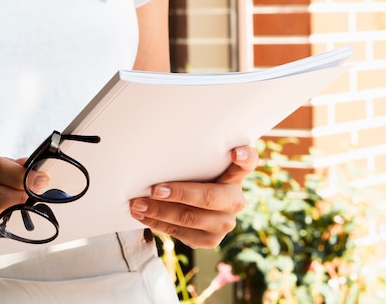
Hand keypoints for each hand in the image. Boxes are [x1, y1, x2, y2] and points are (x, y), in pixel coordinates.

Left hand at [129, 145, 258, 248]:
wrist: (193, 208)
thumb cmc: (191, 177)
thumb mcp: (195, 165)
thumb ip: (190, 158)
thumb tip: (154, 147)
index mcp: (235, 174)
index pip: (248, 162)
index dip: (245, 157)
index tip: (235, 152)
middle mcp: (235, 199)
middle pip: (208, 197)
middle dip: (179, 193)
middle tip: (155, 189)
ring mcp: (226, 222)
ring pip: (191, 218)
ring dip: (160, 211)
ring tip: (138, 204)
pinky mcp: (212, 240)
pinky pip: (182, 233)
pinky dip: (159, 224)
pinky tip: (143, 216)